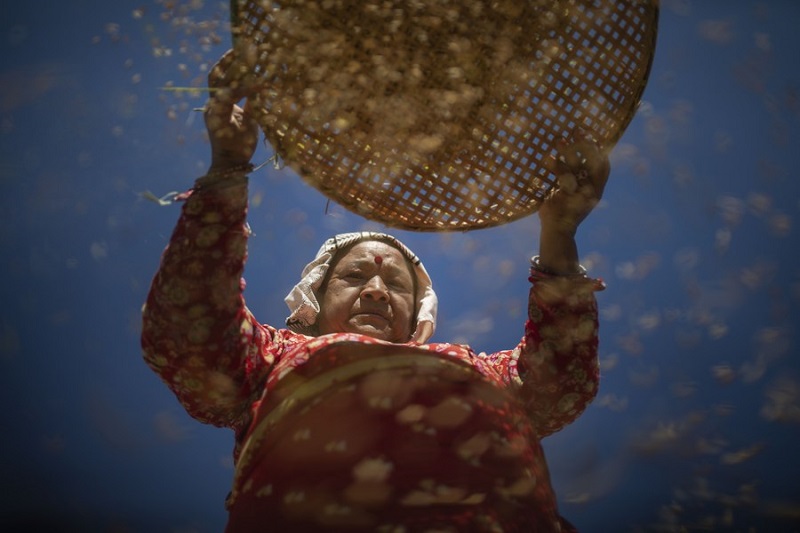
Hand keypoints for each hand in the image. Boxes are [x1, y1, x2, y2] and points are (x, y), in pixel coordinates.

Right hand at [204, 49, 259, 171]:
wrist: (232, 163)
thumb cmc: (241, 142)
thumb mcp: (250, 118)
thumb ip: (252, 102)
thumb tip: (262, 87)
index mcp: (218, 102)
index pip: (219, 76)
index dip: (228, 62)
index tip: (241, 49)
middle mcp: (212, 104)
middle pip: (217, 76)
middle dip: (231, 61)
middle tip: (249, 49)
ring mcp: (213, 111)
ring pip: (222, 84)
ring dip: (238, 72)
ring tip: (254, 62)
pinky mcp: (218, 118)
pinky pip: (230, 98)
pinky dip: (245, 90)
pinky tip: (260, 84)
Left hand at [539, 128, 609, 235]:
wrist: (557, 230)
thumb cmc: (564, 208)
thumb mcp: (572, 190)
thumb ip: (574, 175)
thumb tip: (570, 151)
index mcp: (596, 189)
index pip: (604, 167)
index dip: (600, 150)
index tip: (593, 135)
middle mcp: (591, 191)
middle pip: (593, 163)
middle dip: (586, 144)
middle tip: (577, 130)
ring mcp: (580, 195)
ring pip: (576, 168)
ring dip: (568, 151)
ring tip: (559, 139)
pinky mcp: (566, 198)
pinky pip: (562, 178)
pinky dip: (556, 166)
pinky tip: (548, 158)